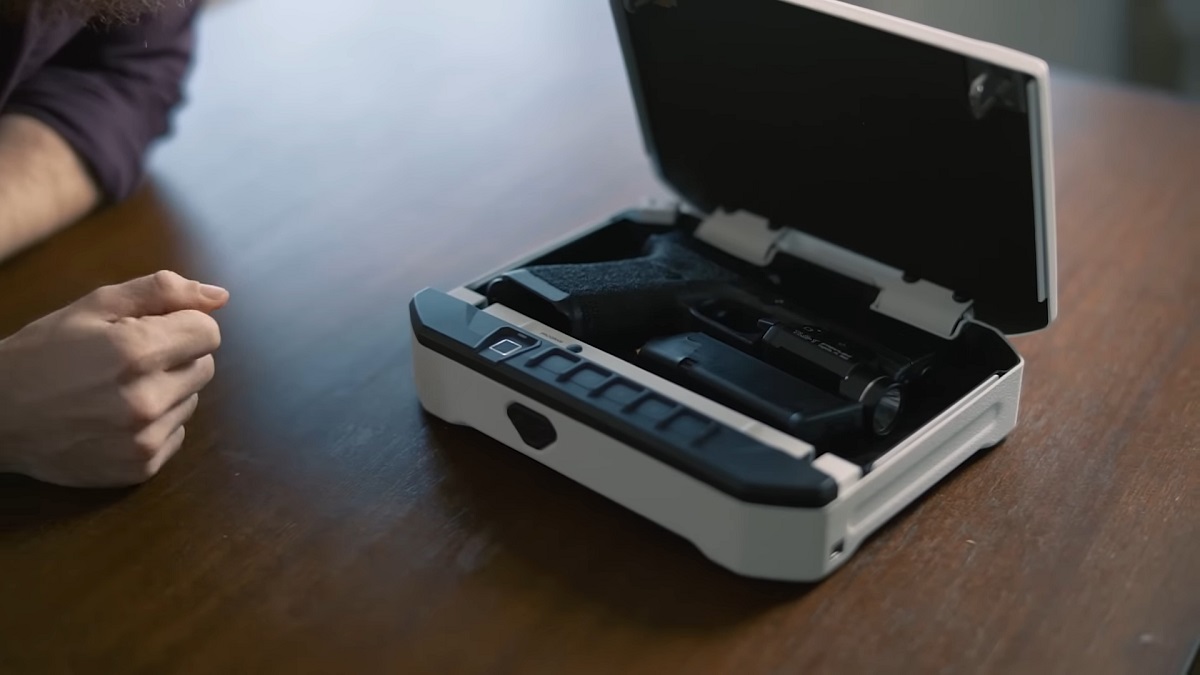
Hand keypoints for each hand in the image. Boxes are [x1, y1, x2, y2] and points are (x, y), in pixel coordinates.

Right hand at [0, 271, 228, 487]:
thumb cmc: (45, 352)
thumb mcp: (95, 306)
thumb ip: (162, 292)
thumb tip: (221, 297)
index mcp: (136, 352)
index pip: (209, 332)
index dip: (181, 326)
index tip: (148, 330)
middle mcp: (146, 400)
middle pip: (205, 366)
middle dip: (175, 357)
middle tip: (126, 361)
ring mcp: (143, 440)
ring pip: (191, 401)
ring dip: (166, 391)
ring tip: (115, 391)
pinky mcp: (140, 469)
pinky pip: (176, 435)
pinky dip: (155, 425)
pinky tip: (114, 420)